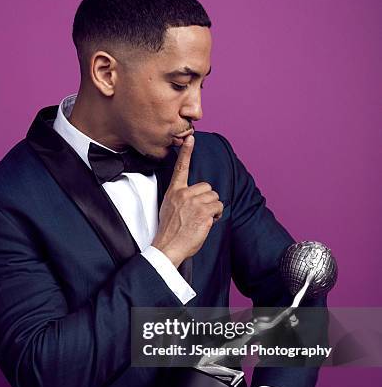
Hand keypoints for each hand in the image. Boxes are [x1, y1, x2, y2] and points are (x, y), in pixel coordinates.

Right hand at [152, 135, 222, 266]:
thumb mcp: (168, 208)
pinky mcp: (203, 212)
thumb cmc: (169, 231)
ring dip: (213, 209)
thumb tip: (194, 197)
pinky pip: (218, 208)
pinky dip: (216, 216)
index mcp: (174, 192)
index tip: (191, 138)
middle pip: (207, 187)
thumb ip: (180, 198)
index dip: (186, 152)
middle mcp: (184, 194)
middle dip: (208, 200)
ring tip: (202, 220)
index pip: (180, 168)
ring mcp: (194, 203)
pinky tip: (206, 224)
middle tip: (200, 213)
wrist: (168, 247)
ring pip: (215, 198)